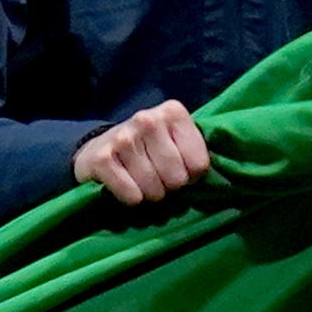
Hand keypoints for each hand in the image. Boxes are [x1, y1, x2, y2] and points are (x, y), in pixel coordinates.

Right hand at [73, 102, 210, 206]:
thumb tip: (213, 183)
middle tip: (160, 180)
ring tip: (143, 183)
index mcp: (173, 112)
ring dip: (151, 194)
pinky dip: (131, 199)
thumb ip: (195, 152)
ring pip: (154, 189)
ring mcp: (122, 137)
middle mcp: (147, 120)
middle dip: (170, 187)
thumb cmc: (148, 148)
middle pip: (177, 178)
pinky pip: (131, 195)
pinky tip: (127, 186)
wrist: (98, 148)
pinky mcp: (101, 158)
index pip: (200, 164)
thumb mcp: (175, 141)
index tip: (182, 171)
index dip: (192, 176)